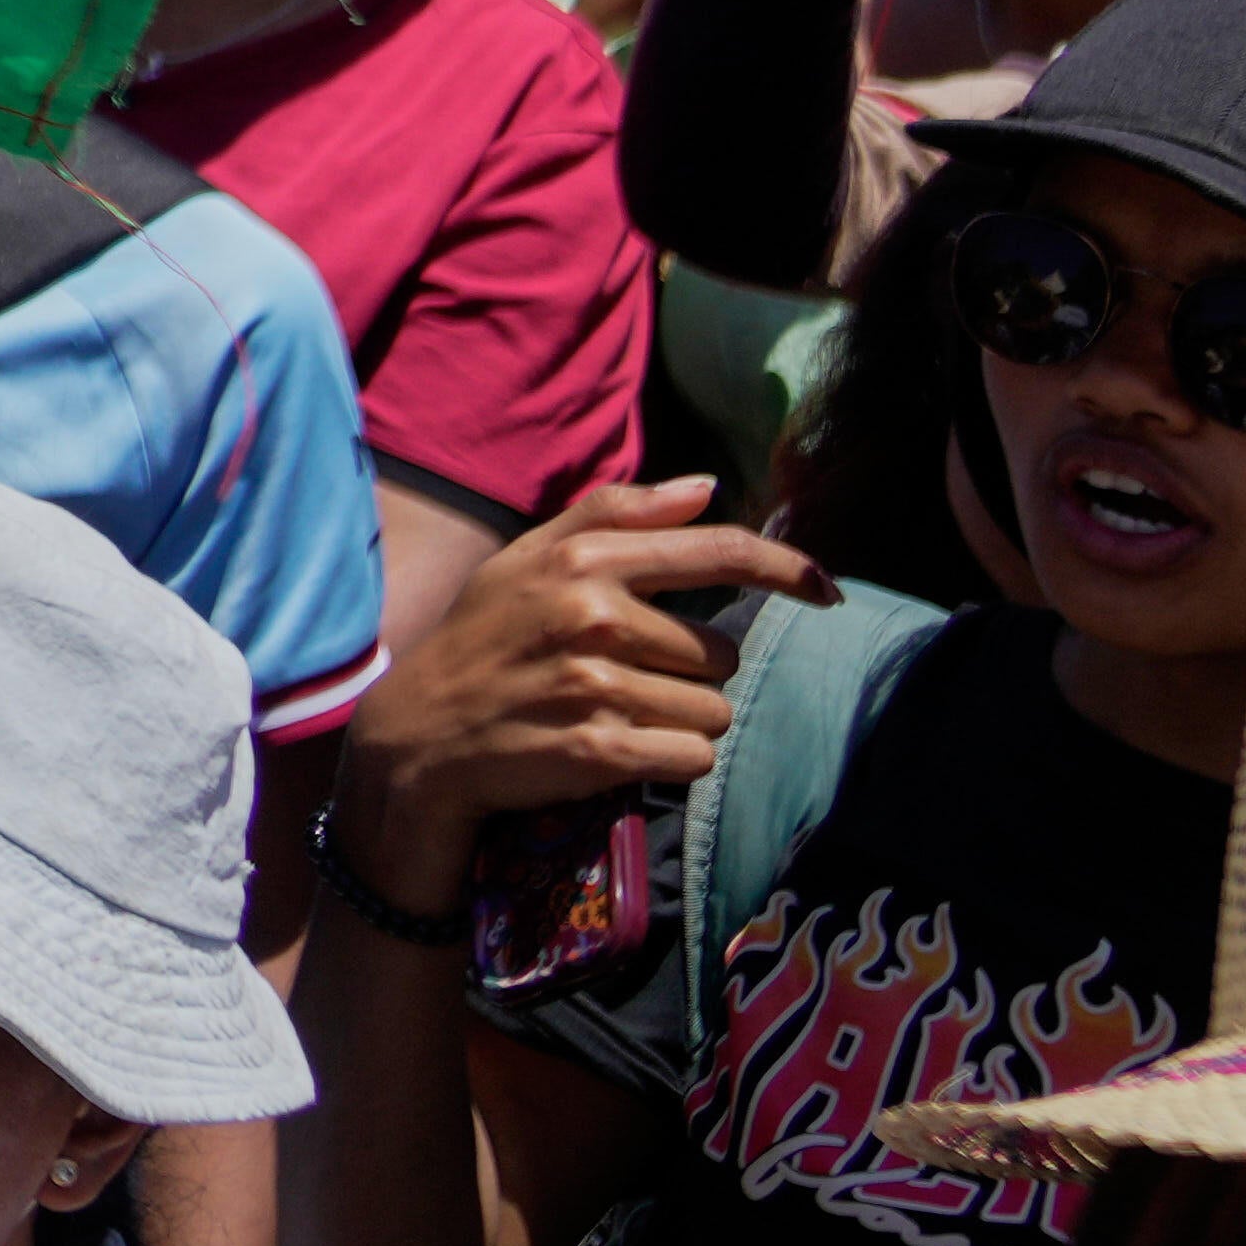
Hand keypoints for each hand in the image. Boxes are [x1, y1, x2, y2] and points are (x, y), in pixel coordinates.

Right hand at [330, 475, 814, 883]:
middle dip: (689, 672)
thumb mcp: (531, 558)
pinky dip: (670, 760)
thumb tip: (708, 485)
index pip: (714, 550)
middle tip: (627, 677)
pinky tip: (622, 750)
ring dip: (681, 722)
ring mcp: (595, 684)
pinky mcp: (598, 749)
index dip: (785, 566)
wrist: (418, 733)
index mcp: (582, 561)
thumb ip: (616, 513)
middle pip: (722, 652)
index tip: (827, 588)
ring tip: (620, 714)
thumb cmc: (484, 638)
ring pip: (713, 711)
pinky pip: (693, 759)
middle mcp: (592, 615)